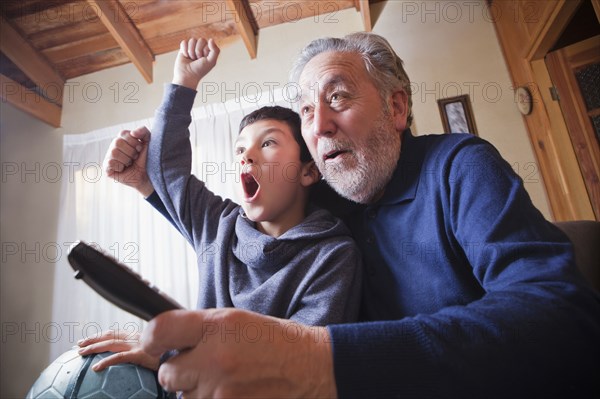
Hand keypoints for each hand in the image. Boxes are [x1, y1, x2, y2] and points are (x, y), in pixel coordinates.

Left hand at [78, 329, 159, 371]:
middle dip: (92, 339)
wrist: (179, 354)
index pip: (114, 332)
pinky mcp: (139, 355)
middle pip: (109, 336)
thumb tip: (132, 354)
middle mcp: (135, 337)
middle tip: (78, 345)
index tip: (87, 339)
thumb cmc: (167, 352)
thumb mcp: (153, 347)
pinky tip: (95, 367)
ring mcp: (136, 346)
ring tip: (80, 353)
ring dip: (93, 348)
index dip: (99, 335)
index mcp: (137, 335)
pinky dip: (105, 362)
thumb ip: (142, 347)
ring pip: (110, 344)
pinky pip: (118, 358)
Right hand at [103, 126, 153, 196]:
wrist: (147, 175)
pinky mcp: (107, 168)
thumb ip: (143, 131)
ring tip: (130, 163)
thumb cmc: (147, 158)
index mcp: (122, 139)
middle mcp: (113, 146)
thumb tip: (133, 132)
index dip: (134, 142)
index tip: (140, 149)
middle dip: (131, 151)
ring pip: (114, 152)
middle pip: (117, 142)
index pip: (123, 133)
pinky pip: (111, 162)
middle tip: (135, 157)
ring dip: (127, 159)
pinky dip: (120, 166)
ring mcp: (109, 156)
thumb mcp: (148, 142)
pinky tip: (124, 169)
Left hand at [142, 308, 337, 397]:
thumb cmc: (275, 341)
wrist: (310, 368)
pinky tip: (234, 391)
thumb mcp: (236, 319)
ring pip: (184, 397)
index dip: (154, 339)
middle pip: (167, 373)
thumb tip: (162, 341)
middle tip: (204, 364)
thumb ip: (198, 328)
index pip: (159, 332)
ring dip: (198, 391)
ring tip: (227, 379)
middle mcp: (216, 359)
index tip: (158, 343)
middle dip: (180, 370)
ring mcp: (221, 393)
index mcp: (218, 326)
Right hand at [172, 38, 219, 88]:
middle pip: (201, 40)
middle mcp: (201, 48)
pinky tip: (185, 56)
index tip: (204, 59)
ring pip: (192, 40)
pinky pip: (184, 42)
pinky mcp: (184, 48)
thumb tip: (211, 39)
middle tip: (197, 59)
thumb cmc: (200, 70)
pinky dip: (184, 49)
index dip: (205, 51)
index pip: (208, 42)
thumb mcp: (211, 62)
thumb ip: (215, 50)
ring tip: (191, 58)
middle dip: (198, 50)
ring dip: (191, 51)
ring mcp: (192, 48)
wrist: (187, 75)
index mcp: (208, 51)